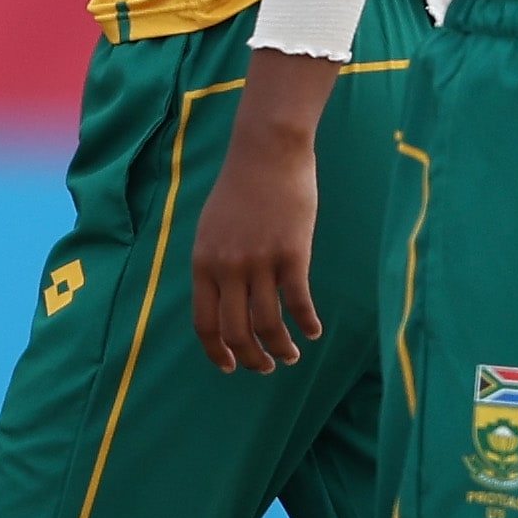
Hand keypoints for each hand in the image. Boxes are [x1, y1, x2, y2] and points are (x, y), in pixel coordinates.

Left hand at [188, 51, 339, 373]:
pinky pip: (299, 302)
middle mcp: (227, 267)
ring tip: (291, 355)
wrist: (267, 151)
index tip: (230, 367)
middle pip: (236, 332)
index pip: (204, 323)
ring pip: (268, 324)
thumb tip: (223, 299)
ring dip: (281, 348)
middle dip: (252, 359)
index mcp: (203, 262)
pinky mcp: (292, 253)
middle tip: (265, 367)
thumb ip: (214, 263)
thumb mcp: (212, 227)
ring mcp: (260, 262)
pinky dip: (307, 323)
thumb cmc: (241, 187)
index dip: (217, 352)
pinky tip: (313, 330)